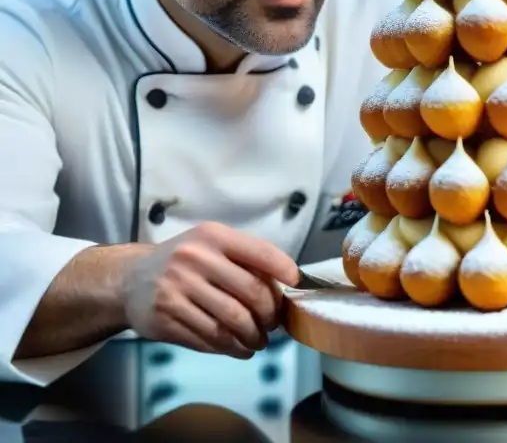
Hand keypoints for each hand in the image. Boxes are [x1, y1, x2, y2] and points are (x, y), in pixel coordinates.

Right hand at [123, 222, 299, 358]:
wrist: (130, 279)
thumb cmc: (183, 262)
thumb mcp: (211, 245)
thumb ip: (244, 258)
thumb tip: (285, 284)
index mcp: (213, 237)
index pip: (260, 253)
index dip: (284, 270)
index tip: (297, 284)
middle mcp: (194, 260)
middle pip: (251, 293)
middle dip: (270, 314)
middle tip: (273, 325)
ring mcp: (177, 290)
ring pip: (232, 322)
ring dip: (253, 337)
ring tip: (259, 341)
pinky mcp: (165, 319)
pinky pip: (209, 339)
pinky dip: (231, 348)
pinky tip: (239, 349)